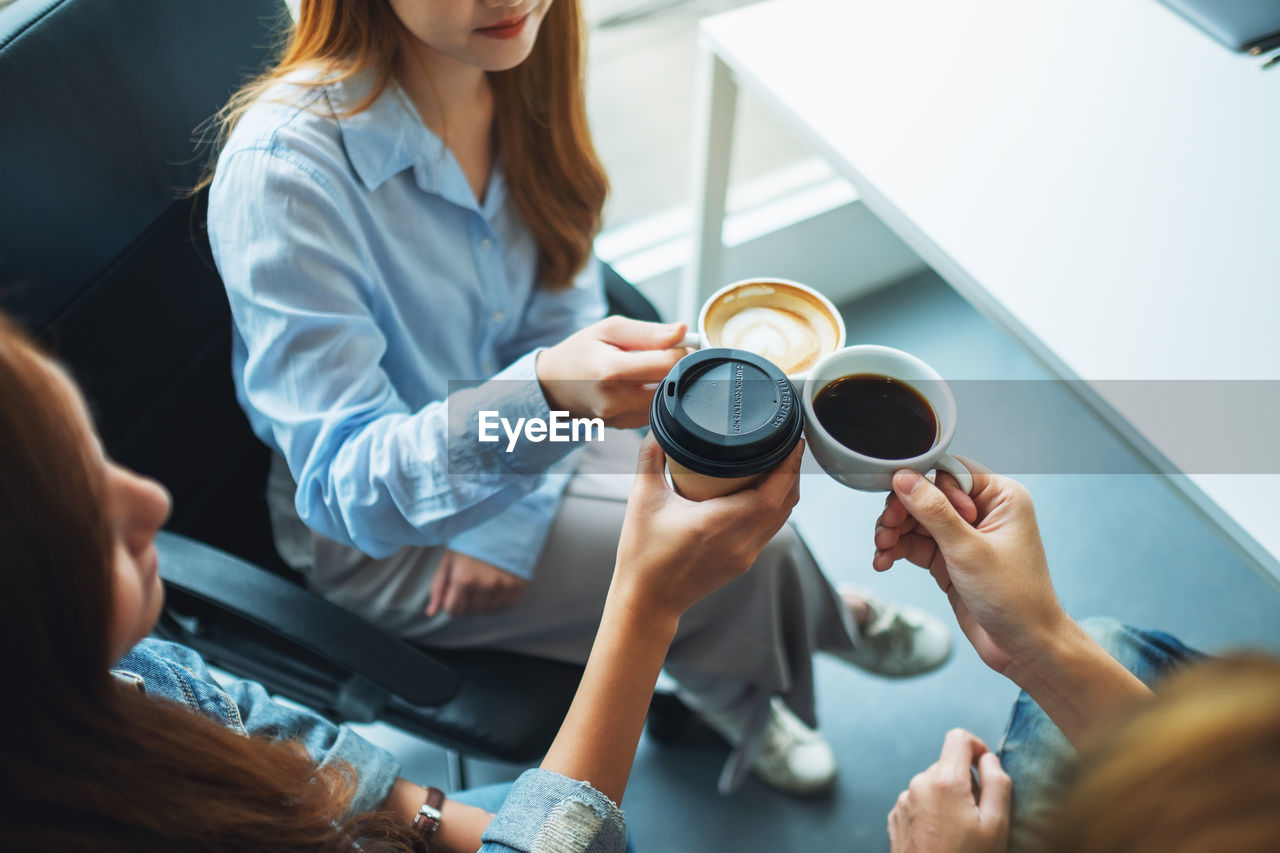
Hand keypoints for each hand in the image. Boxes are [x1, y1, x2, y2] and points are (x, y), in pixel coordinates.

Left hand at [426, 550, 527, 616]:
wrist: (501, 523)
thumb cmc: (470, 540)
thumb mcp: (449, 560)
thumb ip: (438, 588)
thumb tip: (431, 613)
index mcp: (464, 579)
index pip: (453, 610)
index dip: (451, 603)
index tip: (454, 594)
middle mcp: (485, 585)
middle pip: (471, 612)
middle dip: (466, 603)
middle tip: (470, 584)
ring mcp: (504, 586)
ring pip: (489, 611)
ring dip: (484, 602)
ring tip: (484, 582)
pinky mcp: (519, 585)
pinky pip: (506, 606)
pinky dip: (500, 600)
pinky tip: (497, 584)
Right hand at [536, 316, 690, 427]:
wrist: (552, 385)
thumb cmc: (579, 352)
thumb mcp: (609, 329)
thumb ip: (648, 332)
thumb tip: (682, 332)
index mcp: (611, 370)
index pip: (668, 364)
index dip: (681, 350)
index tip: (679, 342)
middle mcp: (615, 399)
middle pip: (671, 385)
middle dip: (677, 367)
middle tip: (670, 353)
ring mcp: (619, 417)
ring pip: (666, 401)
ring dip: (667, 383)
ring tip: (653, 367)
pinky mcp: (624, 426)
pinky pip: (654, 411)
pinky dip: (655, 396)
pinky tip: (643, 384)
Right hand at [610, 435, 803, 622]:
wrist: (647, 601)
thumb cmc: (642, 554)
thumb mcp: (641, 500)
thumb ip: (650, 460)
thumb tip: (658, 430)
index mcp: (717, 524)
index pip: (771, 494)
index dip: (789, 467)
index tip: (794, 441)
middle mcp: (738, 542)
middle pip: (785, 504)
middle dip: (793, 471)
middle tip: (790, 442)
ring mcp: (744, 556)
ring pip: (781, 518)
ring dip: (787, 490)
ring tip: (783, 462)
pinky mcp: (742, 563)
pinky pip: (770, 530)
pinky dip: (775, 507)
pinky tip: (766, 492)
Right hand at [872, 461, 1067, 675]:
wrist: (1024, 647)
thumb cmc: (1014, 598)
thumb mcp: (968, 550)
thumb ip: (933, 512)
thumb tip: (903, 478)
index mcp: (1000, 497)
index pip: (948, 473)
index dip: (920, 486)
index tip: (896, 503)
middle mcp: (983, 511)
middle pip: (926, 495)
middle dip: (901, 512)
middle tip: (885, 531)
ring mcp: (964, 536)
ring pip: (916, 520)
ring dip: (894, 533)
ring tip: (882, 550)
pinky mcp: (950, 559)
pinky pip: (915, 544)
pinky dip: (897, 550)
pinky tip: (884, 562)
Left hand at [888, 729, 1010, 852]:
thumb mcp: (997, 826)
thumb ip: (998, 784)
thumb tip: (989, 759)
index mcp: (944, 780)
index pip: (958, 738)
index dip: (978, 747)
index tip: (987, 769)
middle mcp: (918, 784)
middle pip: (947, 764)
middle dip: (966, 782)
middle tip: (979, 817)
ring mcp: (903, 801)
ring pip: (933, 785)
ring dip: (949, 799)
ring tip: (960, 834)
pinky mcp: (896, 818)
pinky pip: (919, 802)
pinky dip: (933, 812)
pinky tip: (942, 840)